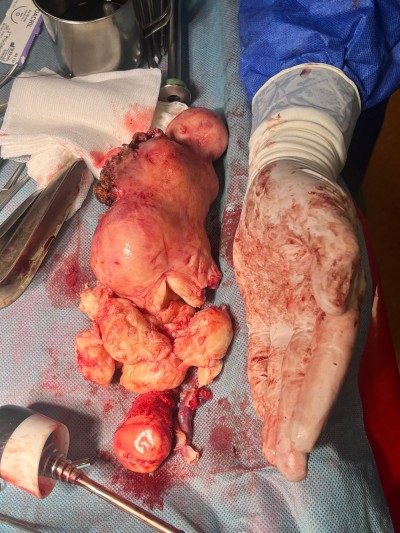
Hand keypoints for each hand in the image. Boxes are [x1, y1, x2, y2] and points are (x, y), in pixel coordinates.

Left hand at [233, 159, 364, 480]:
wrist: (283, 183)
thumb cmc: (306, 195)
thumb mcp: (323, 215)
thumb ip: (336, 257)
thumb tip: (338, 302)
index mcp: (337, 297)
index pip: (328, 359)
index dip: (316, 399)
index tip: (301, 439)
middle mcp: (318, 315)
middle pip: (308, 377)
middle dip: (299, 421)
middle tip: (290, 466)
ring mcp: (292, 315)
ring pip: (287, 374)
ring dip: (283, 413)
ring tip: (278, 454)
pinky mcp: (268, 310)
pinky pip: (267, 355)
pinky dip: (265, 385)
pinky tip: (263, 412)